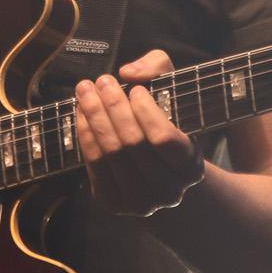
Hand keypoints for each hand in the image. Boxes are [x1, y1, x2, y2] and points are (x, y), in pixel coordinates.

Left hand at [73, 49, 206, 216]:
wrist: (160, 172)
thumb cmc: (167, 123)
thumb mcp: (174, 92)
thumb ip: (159, 68)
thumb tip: (129, 72)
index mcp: (190, 168)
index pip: (164, 139)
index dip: (146, 112)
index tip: (136, 90)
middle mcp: (169, 192)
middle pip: (132, 144)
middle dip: (113, 107)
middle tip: (102, 81)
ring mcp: (140, 203)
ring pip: (111, 154)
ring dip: (94, 117)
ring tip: (85, 91)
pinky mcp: (113, 204)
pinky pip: (94, 165)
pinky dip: (85, 136)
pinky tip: (81, 113)